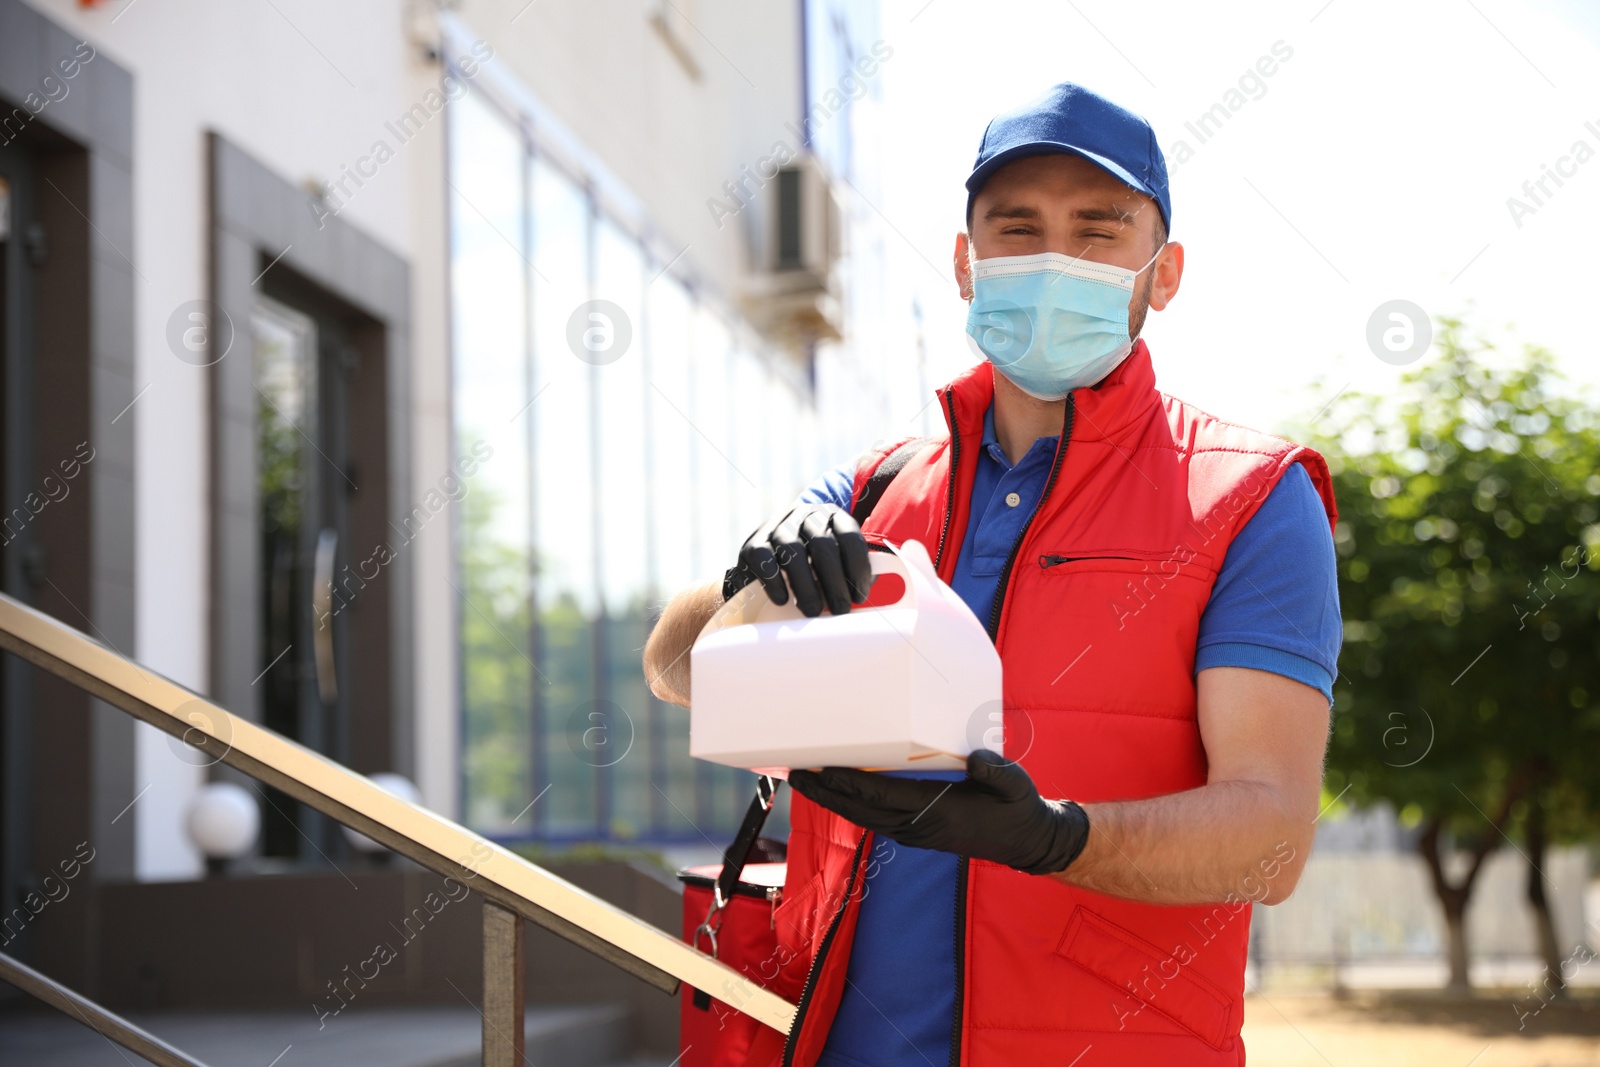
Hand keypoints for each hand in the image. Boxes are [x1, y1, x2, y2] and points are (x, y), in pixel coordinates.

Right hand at [723, 503, 872, 617]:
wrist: (769, 560)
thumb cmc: (814, 567)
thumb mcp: (836, 561)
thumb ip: (853, 573)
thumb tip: (871, 598)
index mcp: (832, 516)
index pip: (850, 537)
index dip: (858, 569)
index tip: (860, 597)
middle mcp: (805, 515)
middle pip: (823, 545)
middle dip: (834, 582)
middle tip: (839, 610)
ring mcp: (777, 526)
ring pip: (793, 550)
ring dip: (806, 585)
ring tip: (813, 611)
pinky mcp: (753, 542)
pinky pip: (763, 558)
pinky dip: (774, 581)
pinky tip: (783, 600)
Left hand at [788, 750, 1089, 875]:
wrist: (1027, 840)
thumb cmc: (1018, 807)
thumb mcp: (1015, 784)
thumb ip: (996, 771)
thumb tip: (976, 759)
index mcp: (937, 811)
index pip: (883, 795)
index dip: (851, 783)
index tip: (823, 769)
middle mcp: (920, 826)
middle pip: (862, 810)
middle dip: (828, 793)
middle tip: (797, 772)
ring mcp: (916, 833)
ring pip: (865, 817)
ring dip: (834, 801)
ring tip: (808, 780)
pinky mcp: (918, 832)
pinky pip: (877, 819)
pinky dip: (853, 806)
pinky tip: (839, 793)